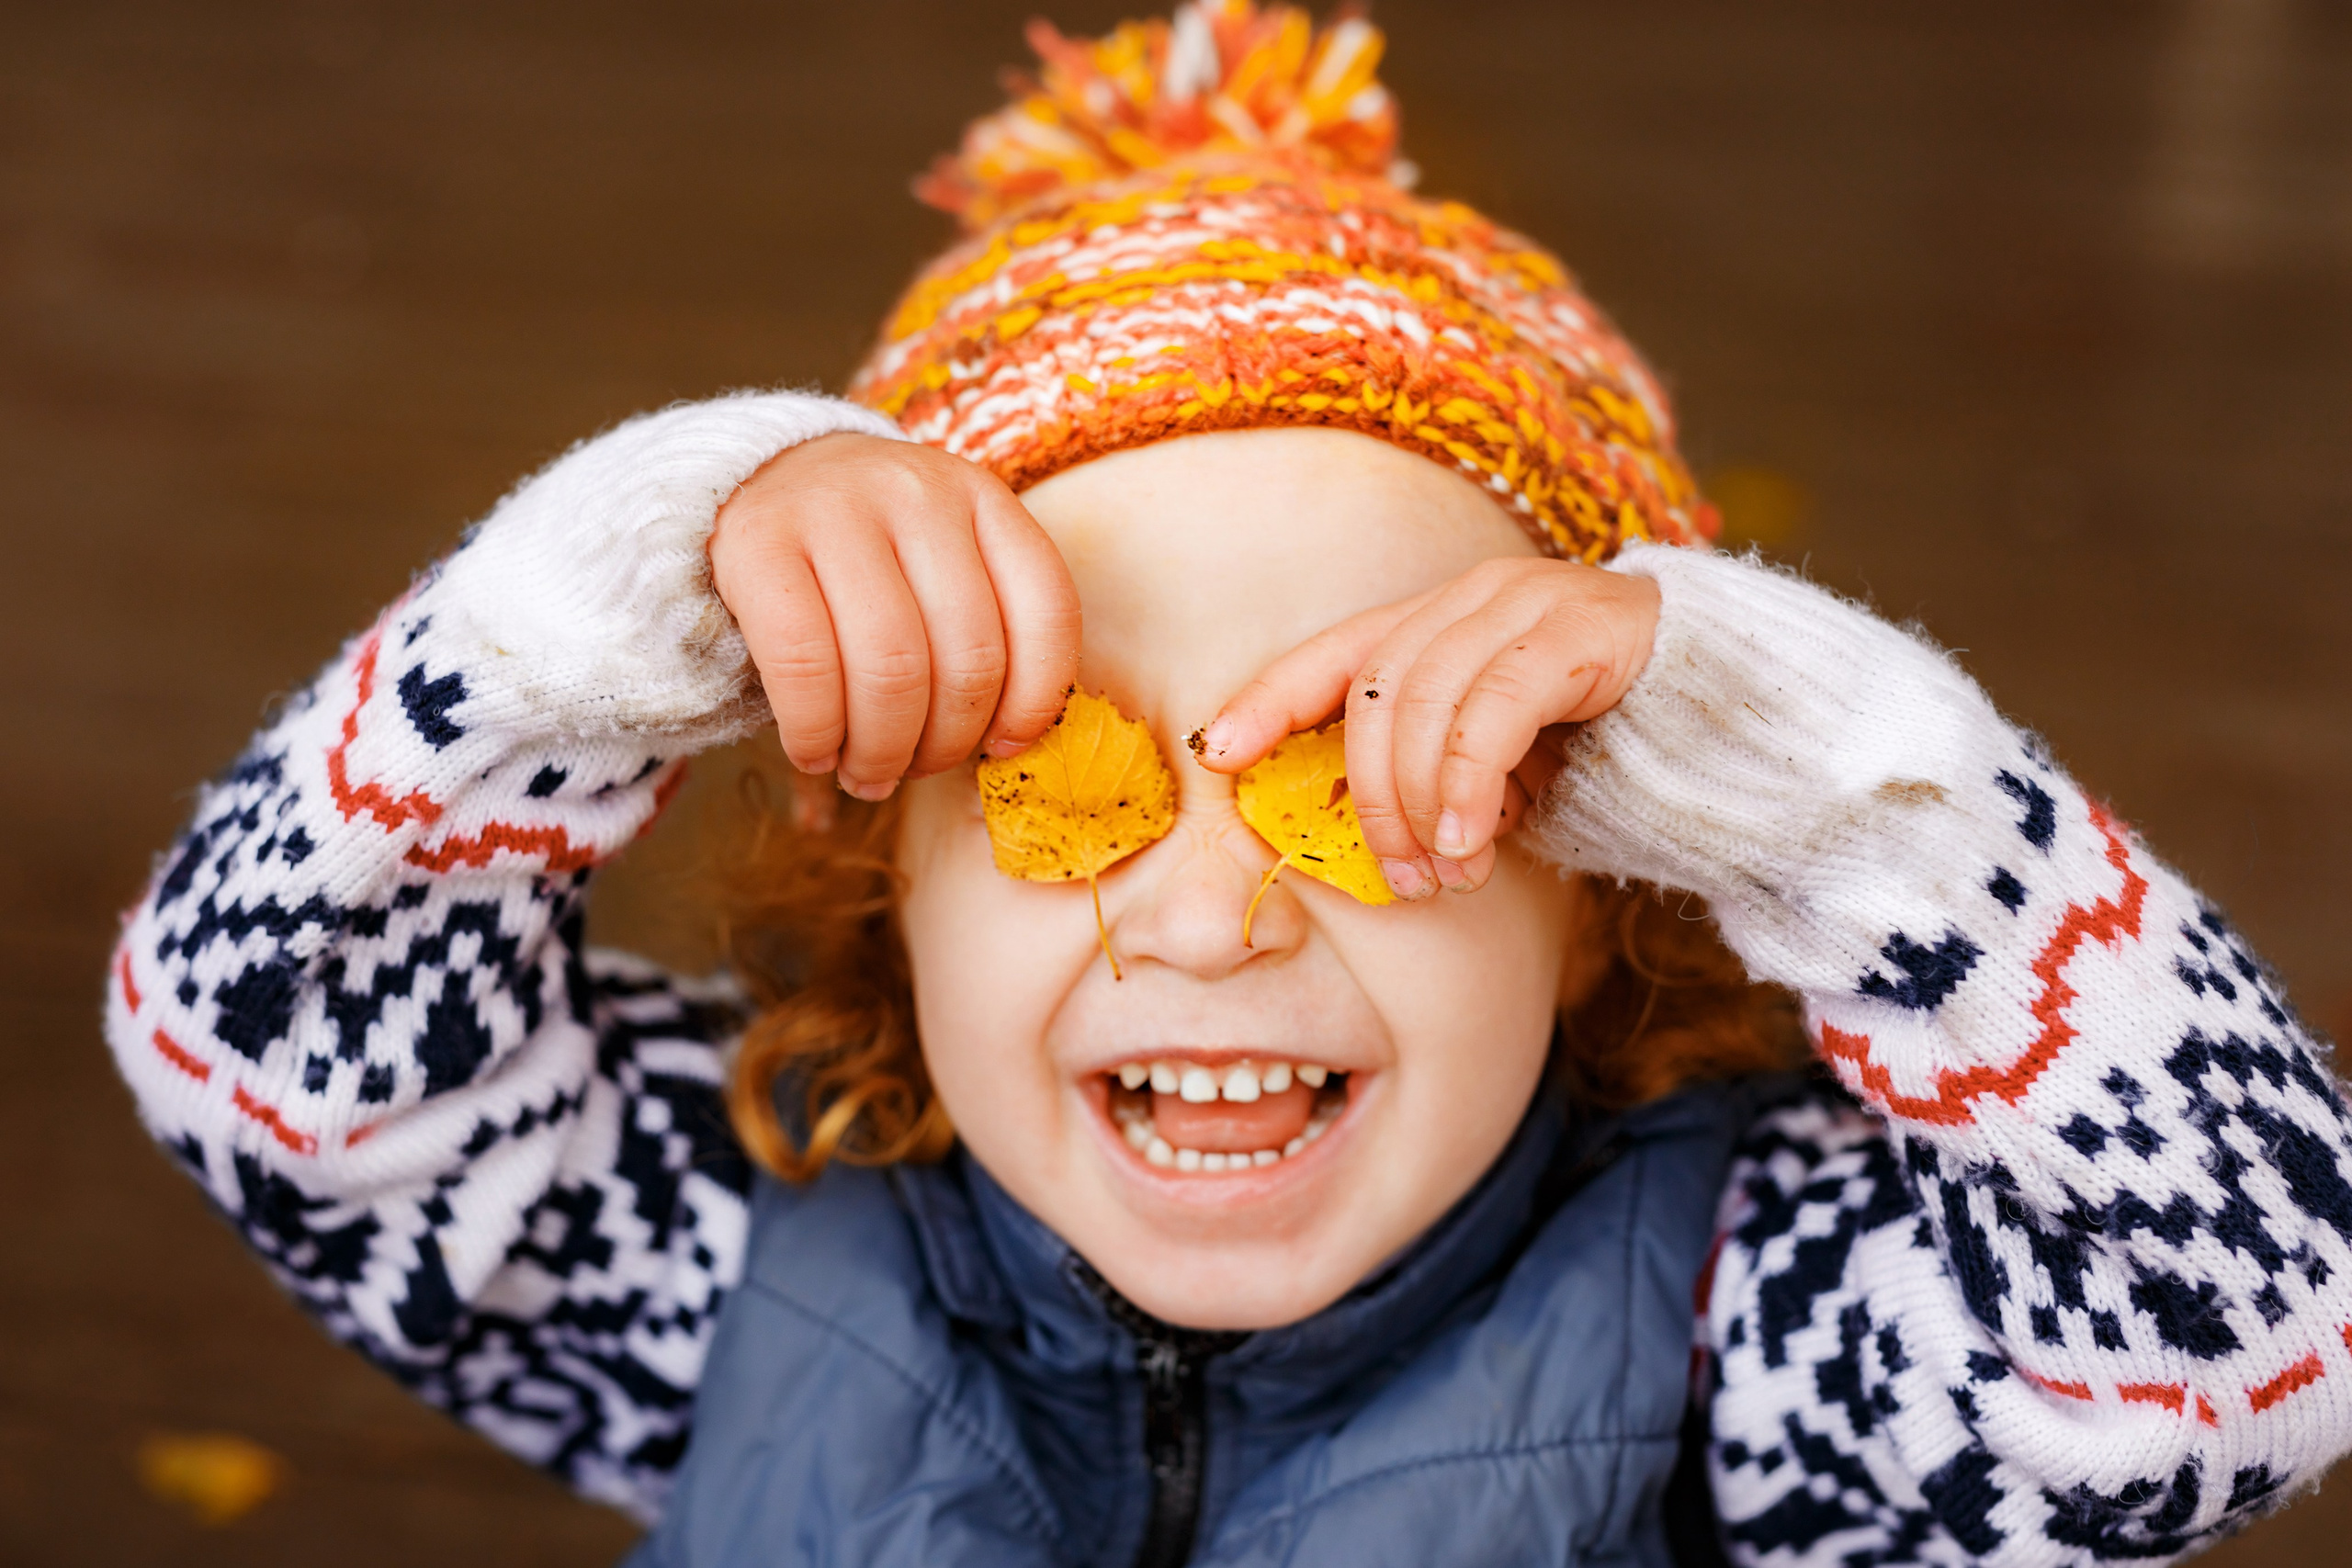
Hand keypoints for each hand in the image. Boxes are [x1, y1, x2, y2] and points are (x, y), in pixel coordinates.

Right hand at [709, 433, 1080, 798]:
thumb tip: (1003, 749)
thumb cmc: (868, 555)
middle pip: (968, 657)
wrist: (757, 480)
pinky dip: (815, 731)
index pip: (1047, 611)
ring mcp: (838, 510)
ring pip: (891, 669)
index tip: (1001, 747)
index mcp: (984, 500)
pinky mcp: (760, 542)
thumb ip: (982, 630)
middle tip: (917, 768)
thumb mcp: (941, 563)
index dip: (1033, 702)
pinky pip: (804, 665)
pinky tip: (815, 752)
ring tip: (867, 771)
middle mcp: (920, 494)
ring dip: (882, 749)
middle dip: (946, 744)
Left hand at [1193, 557, 1661, 896]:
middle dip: (1369, 800)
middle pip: (1372, 694)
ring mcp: (1531, 603)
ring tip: (1444, 875)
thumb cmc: (1616, 744)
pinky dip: (1467, 784)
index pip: (1333, 655)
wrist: (1746, 706)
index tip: (1217, 754)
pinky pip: (1494, 709)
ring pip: (1423, 703)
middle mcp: (1477, 597)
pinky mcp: (1587, 629)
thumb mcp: (1508, 768)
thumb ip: (1443, 782)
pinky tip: (1471, 842)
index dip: (1268, 701)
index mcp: (1445, 620)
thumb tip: (1386, 839)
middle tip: (1401, 881)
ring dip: (1418, 806)